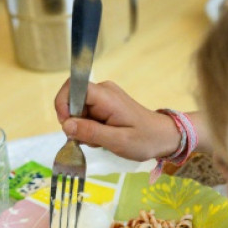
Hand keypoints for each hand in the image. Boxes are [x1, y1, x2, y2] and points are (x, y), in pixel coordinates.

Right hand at [55, 79, 181, 160]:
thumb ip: (90, 132)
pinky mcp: (105, 105)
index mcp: (106, 96)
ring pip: (79, 110)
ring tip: (102, 140)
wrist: (164, 137)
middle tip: (90, 140)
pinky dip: (90, 128)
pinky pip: (87, 114)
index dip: (63, 104)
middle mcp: (103, 91)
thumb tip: (66, 125)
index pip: (73, 87)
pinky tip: (104, 137)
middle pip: (73, 101)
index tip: (67, 126)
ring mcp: (104, 97)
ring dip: (84, 129)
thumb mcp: (117, 141)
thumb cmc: (145, 139)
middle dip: (75, 123)